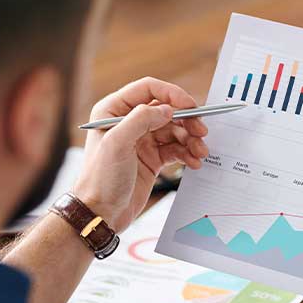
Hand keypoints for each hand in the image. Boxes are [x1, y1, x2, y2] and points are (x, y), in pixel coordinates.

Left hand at [74, 77, 207, 231]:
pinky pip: (176, 149)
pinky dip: (187, 154)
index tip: (191, 106)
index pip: (148, 89)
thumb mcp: (117, 144)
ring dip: (190, 140)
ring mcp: (142, 140)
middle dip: (187, 120)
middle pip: (167, 110)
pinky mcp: (152, 158)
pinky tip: (194, 163)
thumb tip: (168, 109)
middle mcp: (129, 122)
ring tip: (200, 153)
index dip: (172, 94)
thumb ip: (141, 120)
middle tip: (201, 132)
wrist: (101, 213)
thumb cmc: (101, 179)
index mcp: (113, 110)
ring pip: (175, 130)